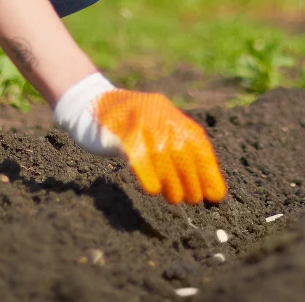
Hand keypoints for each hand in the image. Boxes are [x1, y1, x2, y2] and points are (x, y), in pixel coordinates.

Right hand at [53, 73, 226, 204]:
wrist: (88, 104)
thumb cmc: (125, 126)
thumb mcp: (153, 130)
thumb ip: (173, 148)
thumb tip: (201, 185)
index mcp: (170, 114)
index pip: (197, 142)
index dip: (208, 170)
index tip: (215, 195)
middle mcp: (158, 114)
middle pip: (182, 149)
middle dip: (192, 178)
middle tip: (193, 200)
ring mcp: (138, 120)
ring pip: (162, 153)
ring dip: (172, 180)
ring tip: (175, 199)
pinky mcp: (118, 131)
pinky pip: (136, 153)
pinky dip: (147, 173)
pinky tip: (153, 190)